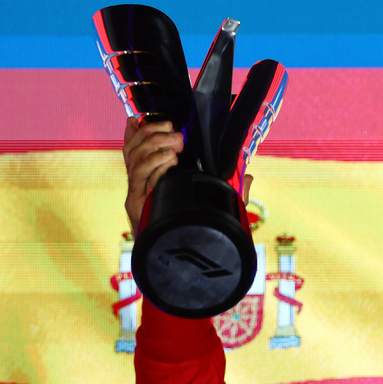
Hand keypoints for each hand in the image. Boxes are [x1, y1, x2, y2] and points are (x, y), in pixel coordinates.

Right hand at [121, 117, 254, 232]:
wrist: (183, 264)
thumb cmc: (197, 231)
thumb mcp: (216, 206)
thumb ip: (230, 190)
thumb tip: (248, 177)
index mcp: (153, 178)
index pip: (138, 147)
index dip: (142, 130)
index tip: (161, 119)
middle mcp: (141, 184)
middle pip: (134, 148)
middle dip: (153, 133)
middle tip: (175, 132)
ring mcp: (137, 193)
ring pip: (134, 158)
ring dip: (155, 145)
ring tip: (176, 144)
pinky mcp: (134, 205)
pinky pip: (138, 177)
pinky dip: (154, 164)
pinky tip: (169, 159)